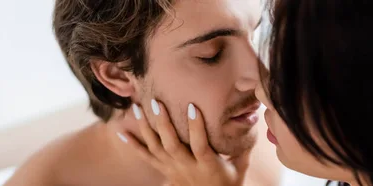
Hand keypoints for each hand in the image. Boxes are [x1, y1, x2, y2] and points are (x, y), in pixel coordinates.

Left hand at [117, 100, 250, 185]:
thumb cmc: (228, 184)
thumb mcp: (239, 168)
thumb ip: (242, 146)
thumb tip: (251, 120)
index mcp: (208, 165)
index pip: (200, 145)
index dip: (196, 127)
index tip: (192, 106)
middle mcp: (187, 167)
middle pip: (172, 145)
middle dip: (163, 123)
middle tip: (157, 102)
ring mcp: (173, 169)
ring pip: (156, 148)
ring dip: (146, 127)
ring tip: (137, 107)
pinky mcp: (164, 170)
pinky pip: (146, 157)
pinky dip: (132, 144)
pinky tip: (121, 131)